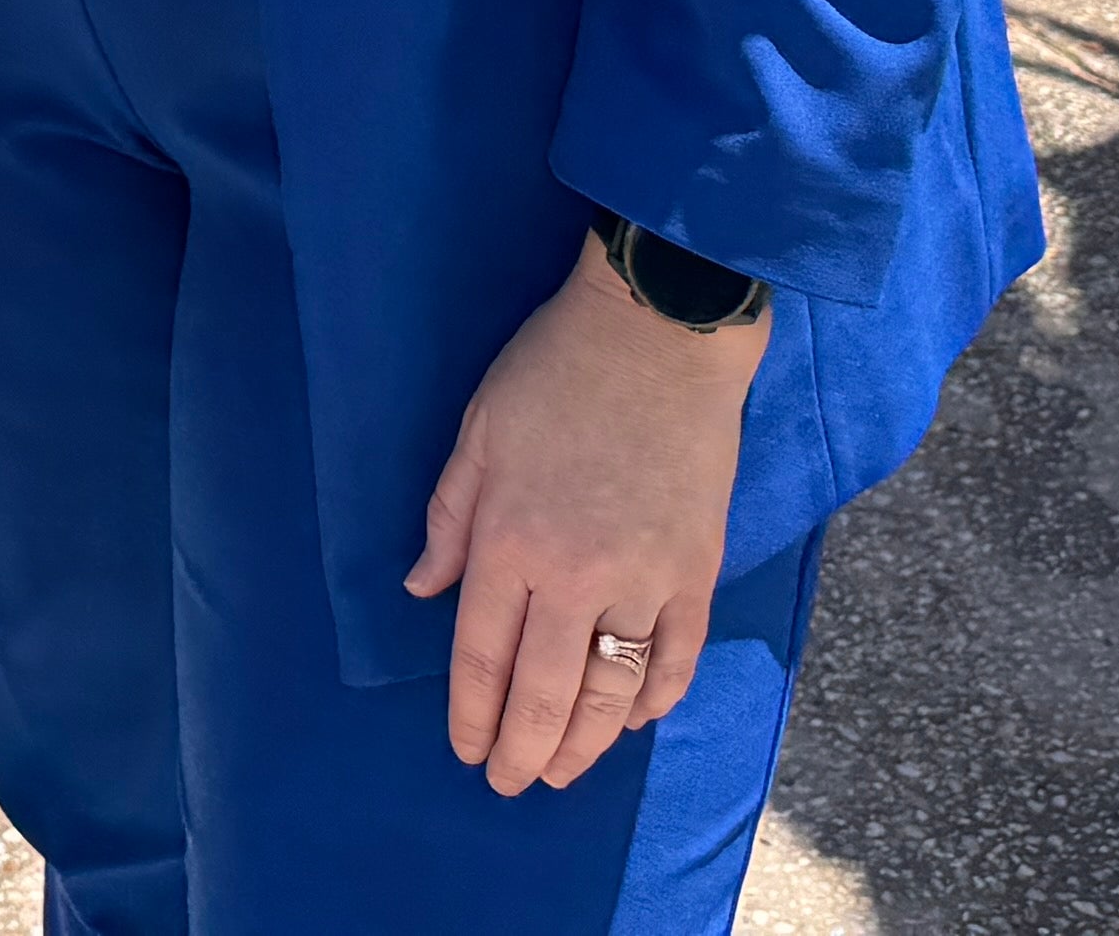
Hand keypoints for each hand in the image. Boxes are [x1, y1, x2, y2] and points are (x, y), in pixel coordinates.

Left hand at [406, 252, 762, 795]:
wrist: (659, 333)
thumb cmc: (554, 371)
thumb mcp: (477, 433)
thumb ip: (448, 519)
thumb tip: (421, 591)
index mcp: (510, 539)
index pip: (482, 653)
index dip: (472, 713)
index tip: (467, 751)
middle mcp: (575, 574)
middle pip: (544, 691)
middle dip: (523, 750)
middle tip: (511, 784)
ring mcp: (644, 578)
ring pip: (611, 691)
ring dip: (585, 743)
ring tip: (565, 770)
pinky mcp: (697, 571)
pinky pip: (677, 658)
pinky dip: (656, 699)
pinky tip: (634, 720)